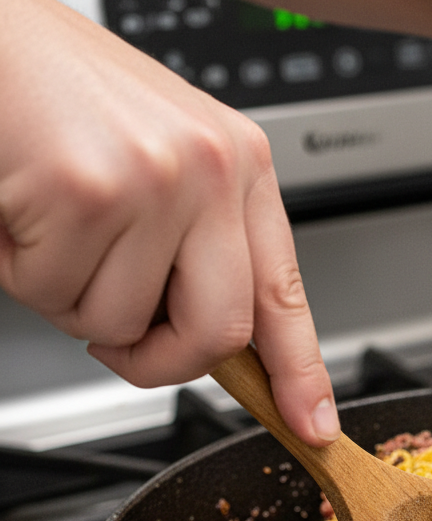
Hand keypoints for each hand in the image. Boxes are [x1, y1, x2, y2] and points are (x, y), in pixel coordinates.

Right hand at [0, 0, 339, 444]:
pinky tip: (18, 208)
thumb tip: (214, 344)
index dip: (300, 372)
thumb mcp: (161, 164)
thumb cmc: (59, 96)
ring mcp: (153, 180)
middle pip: (218, 334)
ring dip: (67, 296)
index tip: (312, 423)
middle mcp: (211, 170)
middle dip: (158, 361)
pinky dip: (19, 269)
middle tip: (118, 342)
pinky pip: (52, 295)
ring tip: (49, 225)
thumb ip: (195, 248)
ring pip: (118, 324)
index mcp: (240, 166)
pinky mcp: (84, 191)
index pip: (284, 293)